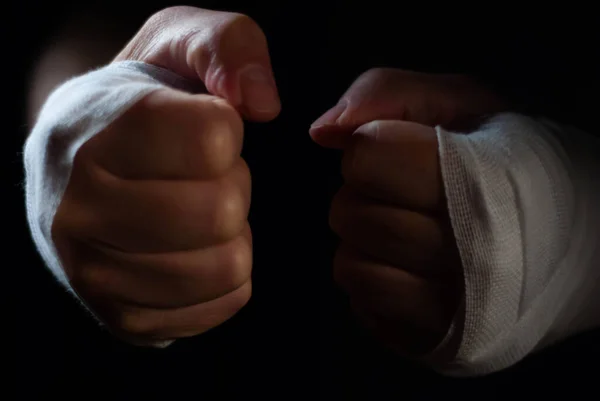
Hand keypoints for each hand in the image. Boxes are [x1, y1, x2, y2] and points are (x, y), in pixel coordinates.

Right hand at [51, 6, 279, 343]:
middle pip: (222, 211)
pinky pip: (225, 302)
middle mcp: (82, 211)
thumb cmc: (138, 102)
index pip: (212, 140)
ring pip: (227, 266)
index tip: (199, 127)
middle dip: (233, 185)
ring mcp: (97, 274)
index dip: (226, 129)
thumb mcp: (176, 41)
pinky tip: (193, 247)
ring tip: (194, 208)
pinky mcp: (126, 317)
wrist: (78, 161)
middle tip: (200, 174)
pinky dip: (227, 273)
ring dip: (232, 233)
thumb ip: (229, 45)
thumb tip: (263, 102)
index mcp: (96, 136)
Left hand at [312, 68, 503, 356]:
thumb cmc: (505, 161)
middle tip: (406, 192)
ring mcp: (452, 306)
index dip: (372, 148)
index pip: (367, 158)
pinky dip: (370, 277)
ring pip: (350, 264)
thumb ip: (388, 94)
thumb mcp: (459, 103)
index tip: (402, 151)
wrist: (559, 236)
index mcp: (480, 178)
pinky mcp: (430, 336)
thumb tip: (323, 131)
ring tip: (408, 228)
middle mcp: (472, 255)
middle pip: (351, 214)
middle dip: (364, 194)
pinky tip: (406, 264)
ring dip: (364, 239)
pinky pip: (361, 302)